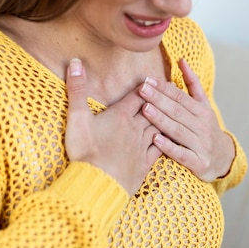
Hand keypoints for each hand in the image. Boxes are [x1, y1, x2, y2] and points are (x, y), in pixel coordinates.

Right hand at [65, 59, 161, 195]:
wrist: (96, 184)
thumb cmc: (85, 151)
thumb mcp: (77, 117)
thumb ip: (77, 89)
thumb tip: (75, 63)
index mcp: (120, 116)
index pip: (137, 96)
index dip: (145, 86)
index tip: (152, 78)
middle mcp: (135, 129)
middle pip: (152, 108)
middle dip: (160, 98)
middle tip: (170, 89)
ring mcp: (142, 147)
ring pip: (159, 127)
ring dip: (166, 117)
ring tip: (173, 109)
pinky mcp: (144, 164)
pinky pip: (160, 149)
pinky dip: (166, 142)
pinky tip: (169, 140)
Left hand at [139, 58, 234, 181]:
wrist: (223, 158)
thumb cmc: (206, 128)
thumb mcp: (203, 105)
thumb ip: (192, 83)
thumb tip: (181, 60)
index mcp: (202, 111)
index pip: (180, 97)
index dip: (164, 88)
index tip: (148, 80)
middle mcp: (202, 126)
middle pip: (177, 111)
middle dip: (159, 100)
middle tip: (142, 90)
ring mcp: (201, 144)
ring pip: (178, 130)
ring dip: (161, 120)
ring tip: (145, 109)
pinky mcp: (198, 162)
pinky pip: (181, 154)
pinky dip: (168, 147)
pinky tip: (155, 139)